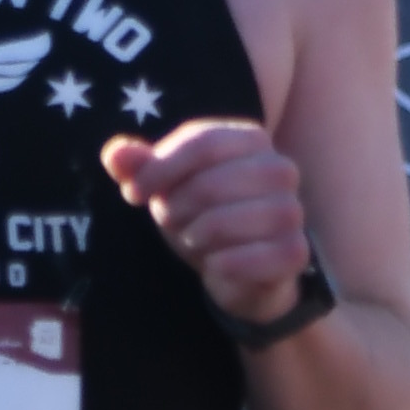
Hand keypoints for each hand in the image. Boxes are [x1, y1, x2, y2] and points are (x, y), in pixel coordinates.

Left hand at [99, 119, 309, 326]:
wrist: (242, 269)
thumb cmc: (203, 215)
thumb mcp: (169, 188)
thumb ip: (142, 167)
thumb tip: (115, 154)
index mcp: (251, 140)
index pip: (201, 142)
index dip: (160, 169)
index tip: (133, 194)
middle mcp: (280, 170)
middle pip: (209, 184)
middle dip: (175, 208)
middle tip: (170, 221)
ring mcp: (291, 211)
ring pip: (225, 222)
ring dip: (195, 236)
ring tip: (193, 239)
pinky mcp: (295, 251)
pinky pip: (252, 258)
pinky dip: (223, 264)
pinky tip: (216, 264)